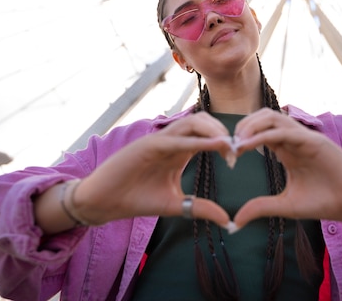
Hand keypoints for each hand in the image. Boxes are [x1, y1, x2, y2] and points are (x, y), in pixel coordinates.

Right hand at [73, 112, 235, 227]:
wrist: (105, 202)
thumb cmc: (137, 199)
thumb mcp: (176, 205)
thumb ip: (201, 208)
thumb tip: (228, 220)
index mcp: (179, 150)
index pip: (207, 134)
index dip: (224, 141)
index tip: (236, 158)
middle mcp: (171, 140)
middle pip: (203, 121)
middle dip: (222, 131)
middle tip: (236, 150)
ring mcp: (159, 140)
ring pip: (192, 122)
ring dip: (213, 130)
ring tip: (228, 145)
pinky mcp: (148, 145)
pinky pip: (176, 139)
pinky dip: (196, 141)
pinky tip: (213, 146)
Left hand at [230, 108, 341, 232]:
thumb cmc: (325, 202)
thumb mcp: (286, 206)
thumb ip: (261, 207)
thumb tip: (235, 221)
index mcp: (287, 149)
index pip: (260, 131)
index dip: (242, 138)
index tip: (229, 156)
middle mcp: (295, 139)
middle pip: (263, 117)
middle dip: (243, 126)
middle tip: (229, 145)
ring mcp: (305, 137)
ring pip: (273, 117)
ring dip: (251, 126)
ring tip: (237, 143)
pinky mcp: (315, 141)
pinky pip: (285, 131)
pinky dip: (264, 135)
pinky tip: (249, 146)